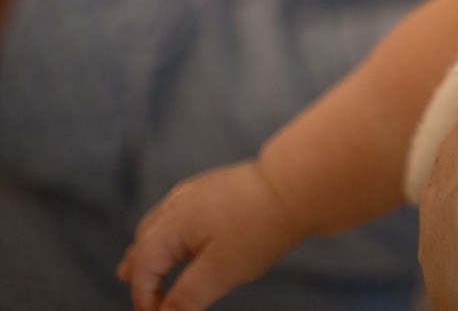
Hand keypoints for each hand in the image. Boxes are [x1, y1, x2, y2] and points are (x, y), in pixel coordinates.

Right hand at [120, 161, 307, 310]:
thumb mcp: (219, 273)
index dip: (144, 297)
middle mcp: (177, 204)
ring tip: (141, 264)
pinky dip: (169, 230)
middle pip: (145, 241)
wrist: (297, 184)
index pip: (143, 267)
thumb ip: (186, 298)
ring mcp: (196, 191)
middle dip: (139, 270)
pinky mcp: (215, 186)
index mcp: (170, 225)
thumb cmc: (259, 228)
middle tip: (136, 290)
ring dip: (148, 247)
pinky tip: (180, 235)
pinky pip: (179, 211)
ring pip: (160, 223)